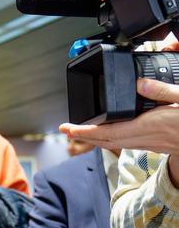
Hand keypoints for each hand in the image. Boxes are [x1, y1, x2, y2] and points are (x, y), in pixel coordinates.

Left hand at [61, 79, 178, 155]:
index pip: (107, 132)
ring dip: (94, 137)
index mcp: (148, 126)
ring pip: (112, 143)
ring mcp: (147, 144)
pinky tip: (107, 132)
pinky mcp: (152, 145)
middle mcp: (144, 138)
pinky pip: (123, 143)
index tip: (67, 128)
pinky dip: (109, 137)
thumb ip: (163, 90)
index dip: (84, 131)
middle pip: (104, 140)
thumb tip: (139, 82)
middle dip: (82, 135)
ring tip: (80, 130)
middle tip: (65, 129)